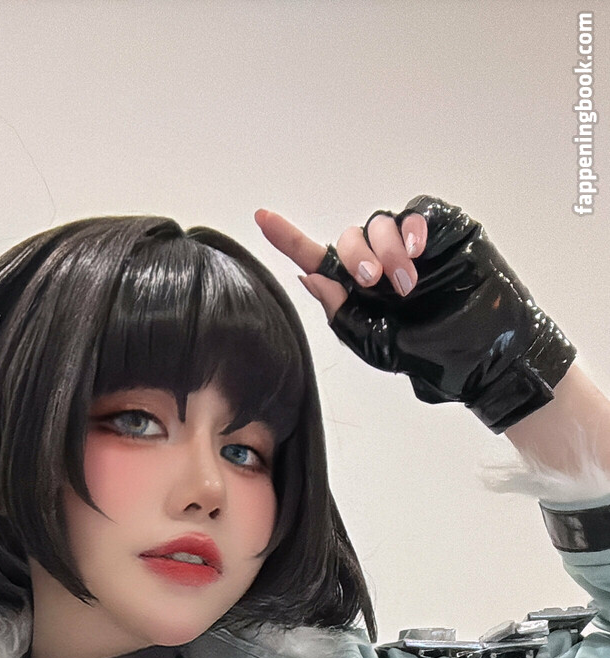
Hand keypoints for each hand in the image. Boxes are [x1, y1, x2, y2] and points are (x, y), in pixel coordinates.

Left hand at [255, 195, 575, 432]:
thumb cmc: (434, 356)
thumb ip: (341, 311)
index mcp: (360, 292)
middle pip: (351, 237)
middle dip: (357, 256)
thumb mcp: (376, 343)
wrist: (486, 356)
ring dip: (387, 248)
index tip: (261, 217)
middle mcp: (382, 264)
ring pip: (381, 223)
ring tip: (407, 281)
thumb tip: (309, 275)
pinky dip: (412, 227)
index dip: (289, 238)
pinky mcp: (443, 231)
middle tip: (375, 282)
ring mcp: (413, 245)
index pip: (318, 258)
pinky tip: (419, 251)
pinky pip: (417, 212)